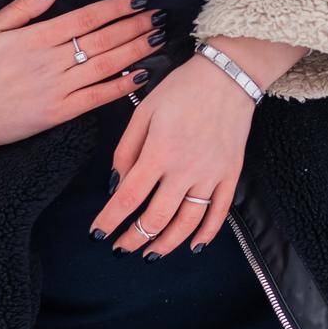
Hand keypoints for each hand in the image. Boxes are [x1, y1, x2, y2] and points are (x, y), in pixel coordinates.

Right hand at [0, 0, 167, 159]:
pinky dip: (121, 86)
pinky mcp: (60, 113)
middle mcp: (51, 61)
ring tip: (158, 38)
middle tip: (160, 15)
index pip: (86, 17)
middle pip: (103, 39)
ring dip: (135, 50)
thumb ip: (21, 9)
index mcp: (36, 38)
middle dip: (134, 25)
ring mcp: (57, 88)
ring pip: (106, 65)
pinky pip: (98, 97)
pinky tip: (142, 75)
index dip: (116, 7)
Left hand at [91, 53, 255, 258]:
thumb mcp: (144, 111)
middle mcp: (185, 169)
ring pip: (186, 223)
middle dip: (133, 239)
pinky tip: (192, 246)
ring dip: (165, 244)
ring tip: (150, 254)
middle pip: (155, 218)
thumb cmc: (182, 89)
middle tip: (120, 248)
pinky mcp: (230, 174)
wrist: (228, 75)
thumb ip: (126, 150)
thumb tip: (115, 184)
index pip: (127, 198)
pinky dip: (206, 235)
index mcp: (158, 152)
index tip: (97, 234)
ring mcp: (210, 175)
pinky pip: (218, 213)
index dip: (109, 221)